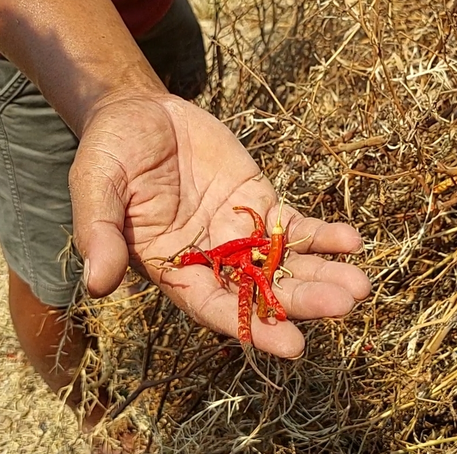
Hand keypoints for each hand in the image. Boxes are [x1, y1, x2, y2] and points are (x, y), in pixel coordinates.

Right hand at [68, 94, 370, 357]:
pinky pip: (294, 226)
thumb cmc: (109, 153)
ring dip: (323, 274)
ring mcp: (239, 233)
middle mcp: (211, 260)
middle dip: (303, 300)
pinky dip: (322, 235)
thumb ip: (100, 233)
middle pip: (263, 290)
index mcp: (172, 269)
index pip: (216, 307)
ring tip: (361, 286)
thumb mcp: (95, 187)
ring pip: (286, 263)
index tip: (293, 345)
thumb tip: (97, 286)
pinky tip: (351, 241)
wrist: (139, 113)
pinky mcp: (259, 203)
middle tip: (344, 305)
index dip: (254, 328)